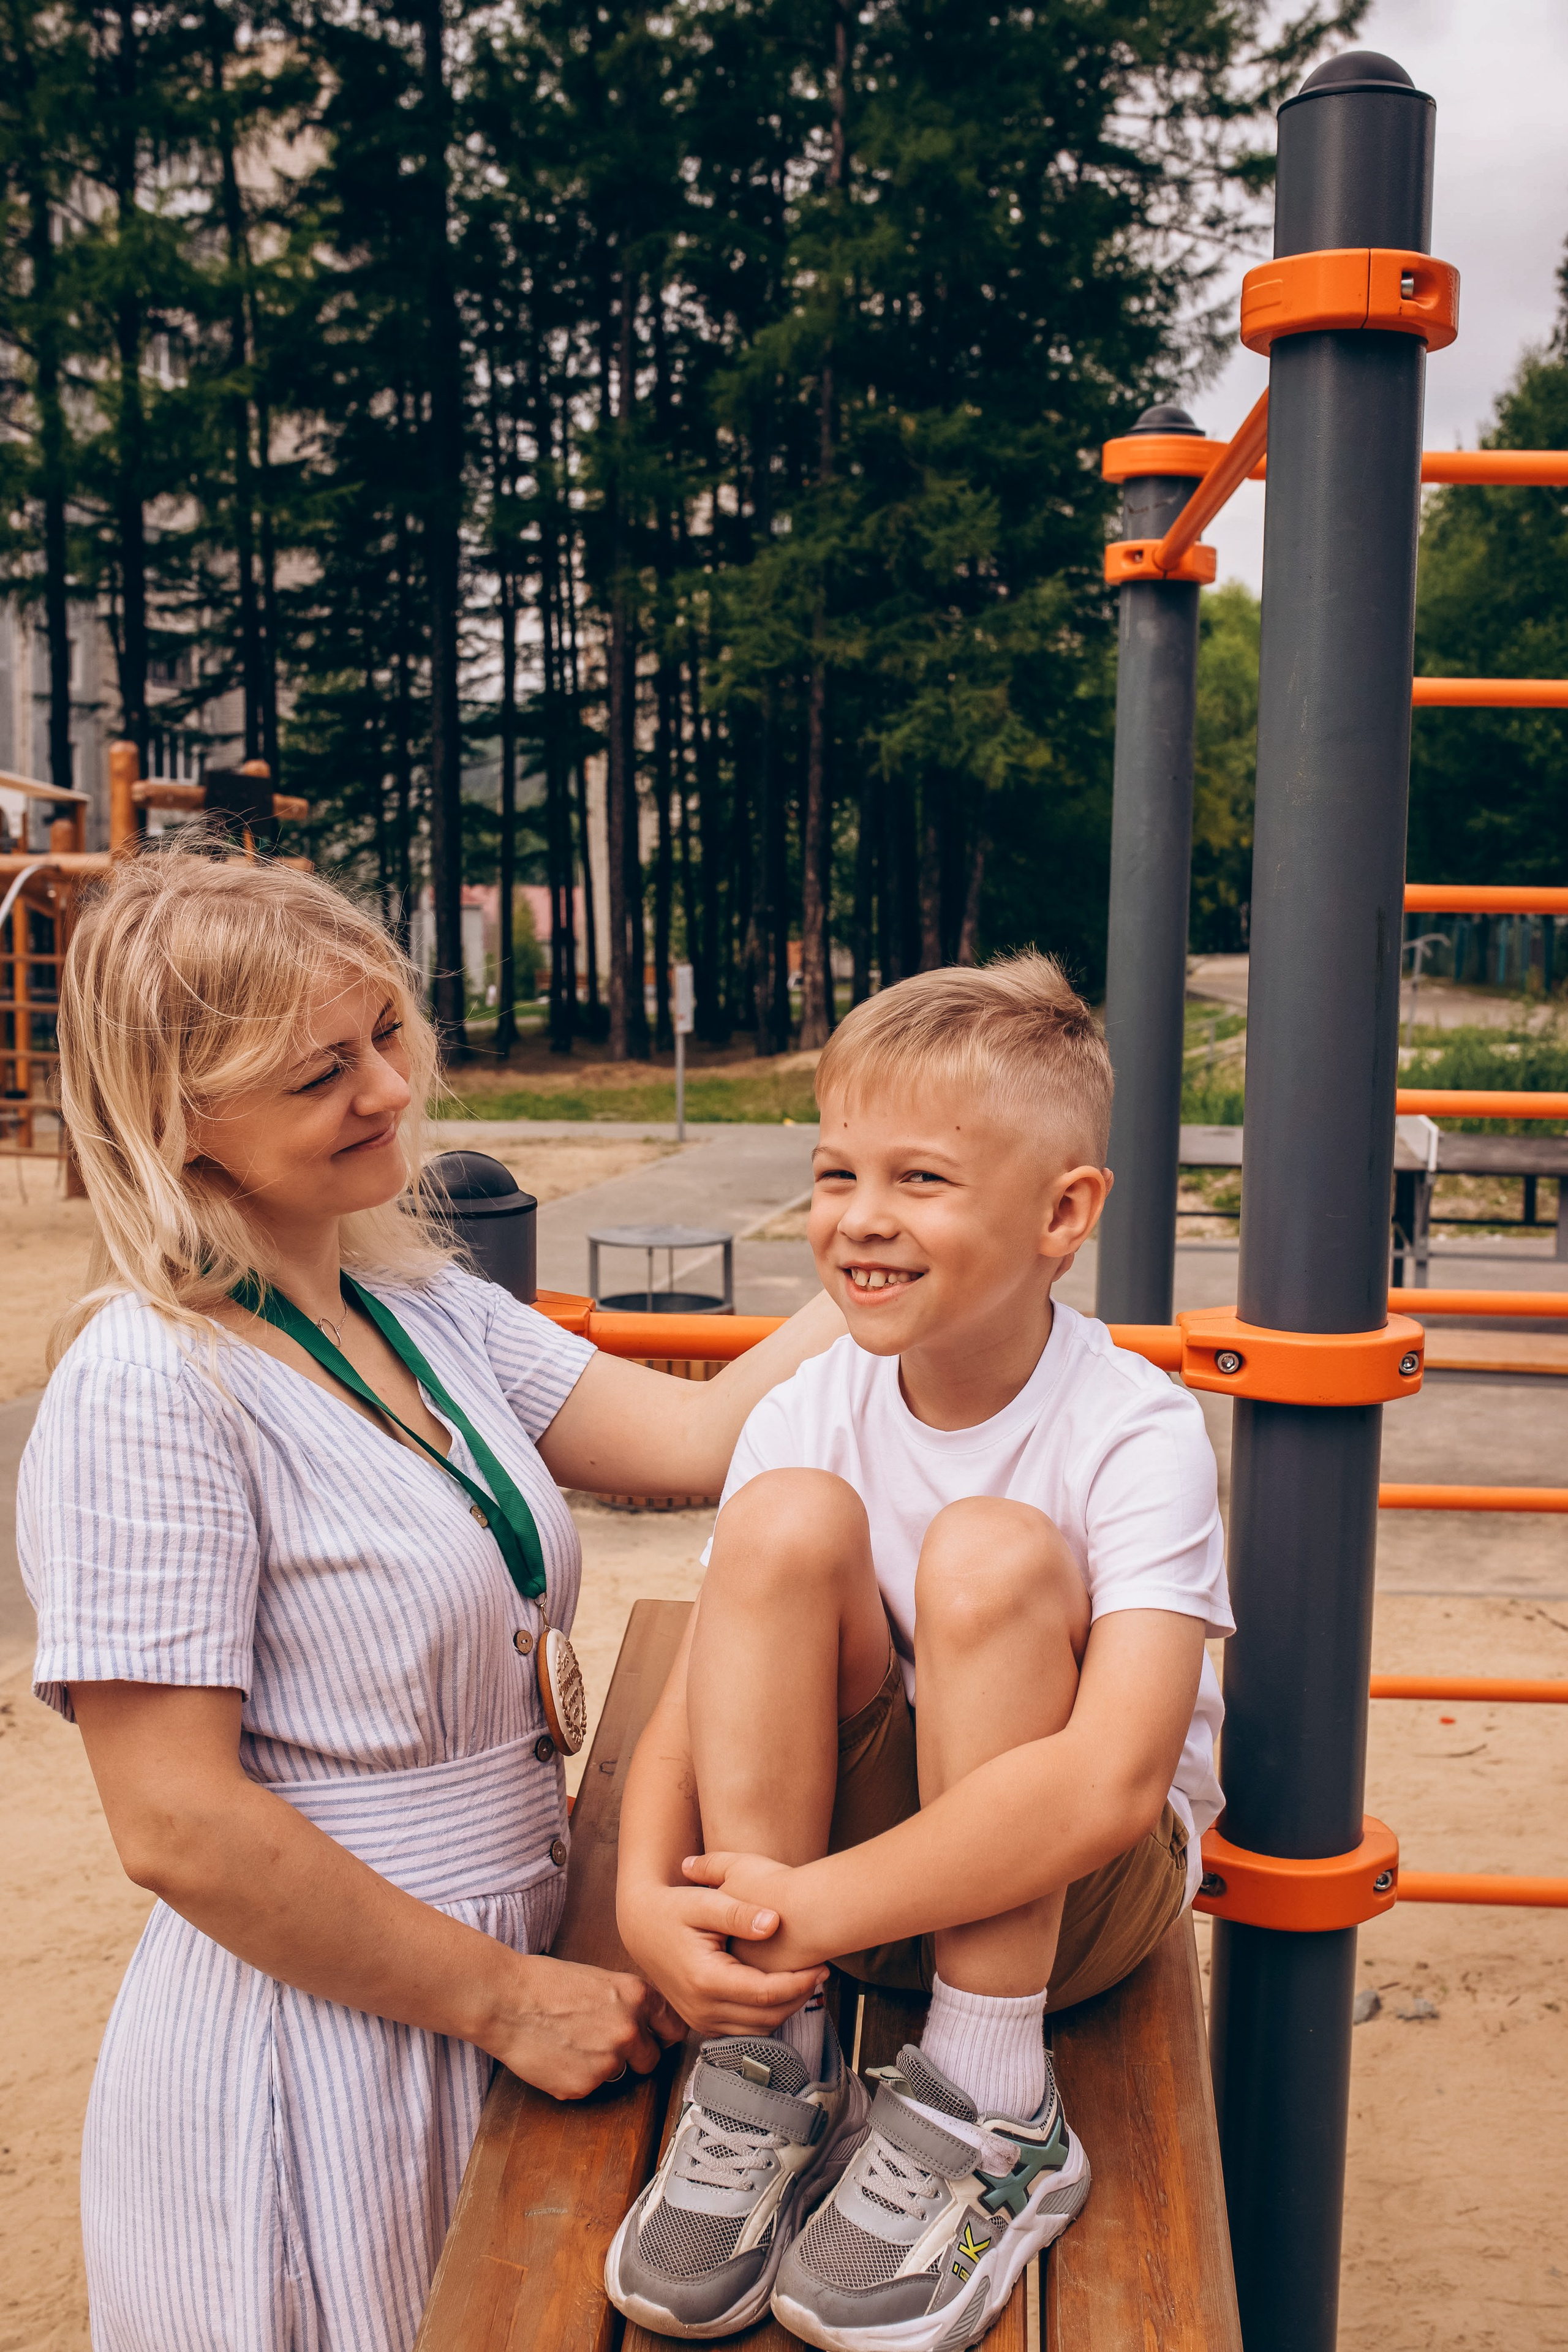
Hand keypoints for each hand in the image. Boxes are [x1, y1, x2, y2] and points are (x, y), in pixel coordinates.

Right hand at [483, 1953, 686, 2100]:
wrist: (506, 2001)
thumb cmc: (544, 1983)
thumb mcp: (600, 1979)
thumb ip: (628, 2001)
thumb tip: (645, 2021)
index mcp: (636, 1996)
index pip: (674, 2028)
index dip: (664, 2035)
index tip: (658, 2039)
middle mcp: (629, 2029)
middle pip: (651, 2058)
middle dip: (634, 2055)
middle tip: (605, 2043)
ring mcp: (608, 2061)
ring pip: (618, 2074)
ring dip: (602, 2065)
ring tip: (572, 2043)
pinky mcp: (584, 2086)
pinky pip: (589, 2087)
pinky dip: (576, 2077)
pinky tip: (558, 2056)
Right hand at [619, 1874, 826, 2036]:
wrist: (641, 1926)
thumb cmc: (674, 1908)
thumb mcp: (703, 1901)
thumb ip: (738, 1912)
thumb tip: (775, 1922)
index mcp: (705, 1980)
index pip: (766, 1993)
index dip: (799, 1982)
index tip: (822, 1965)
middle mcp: (701, 2008)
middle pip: (767, 2016)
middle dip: (799, 1996)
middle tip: (822, 1972)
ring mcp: (699, 2020)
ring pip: (758, 2029)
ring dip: (786, 2008)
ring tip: (807, 1980)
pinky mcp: (701, 2022)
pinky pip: (744, 2030)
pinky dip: (767, 2014)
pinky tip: (782, 1989)